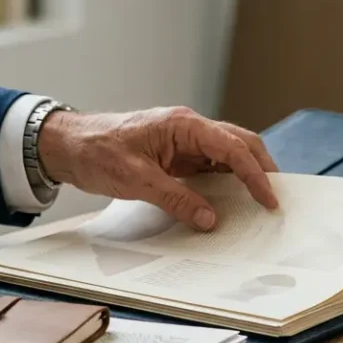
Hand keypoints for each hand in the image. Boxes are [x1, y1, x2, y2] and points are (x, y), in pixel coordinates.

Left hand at [38, 106, 279, 229]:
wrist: (67, 145)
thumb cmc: (96, 152)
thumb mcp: (137, 180)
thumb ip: (177, 199)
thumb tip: (210, 218)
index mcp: (182, 124)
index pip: (232, 147)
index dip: (254, 174)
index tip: (268, 197)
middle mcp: (187, 128)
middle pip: (238, 143)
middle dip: (260, 169)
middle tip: (274, 198)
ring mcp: (182, 140)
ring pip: (225, 155)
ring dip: (243, 175)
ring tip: (258, 201)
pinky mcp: (174, 154)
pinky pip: (207, 166)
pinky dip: (222, 182)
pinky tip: (228, 201)